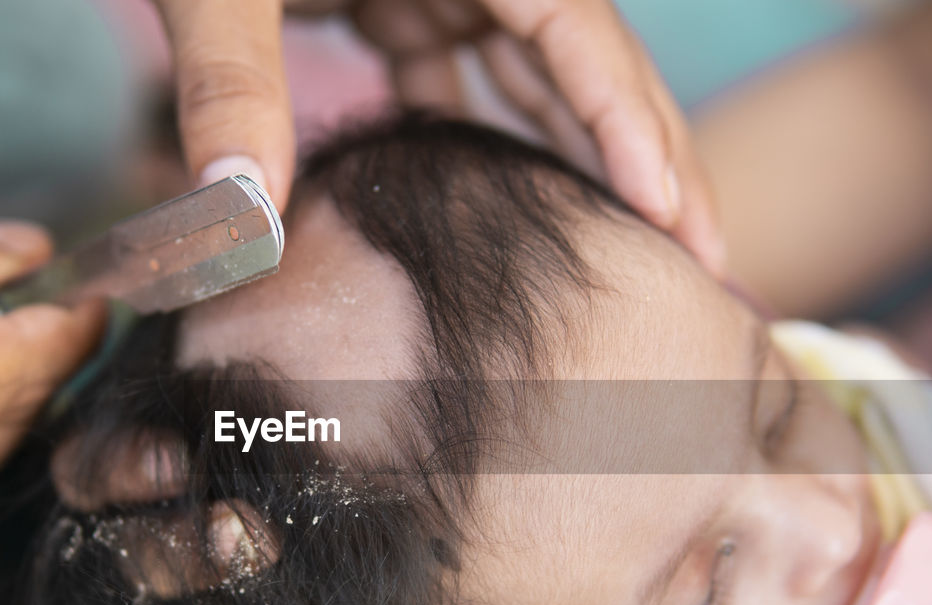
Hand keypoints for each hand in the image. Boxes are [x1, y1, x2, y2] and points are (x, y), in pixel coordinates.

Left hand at [151, 0, 724, 275]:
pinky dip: (483, 136)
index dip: (627, 118)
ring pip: (532, 72)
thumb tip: (244, 219)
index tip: (669, 213)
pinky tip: (504, 203)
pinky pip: (461, 74)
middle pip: (581, 56)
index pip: (573, 23)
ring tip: (631, 243)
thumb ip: (232, 84)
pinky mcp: (398, 0)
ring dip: (578, 155)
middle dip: (640, 152)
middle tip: (699, 253)